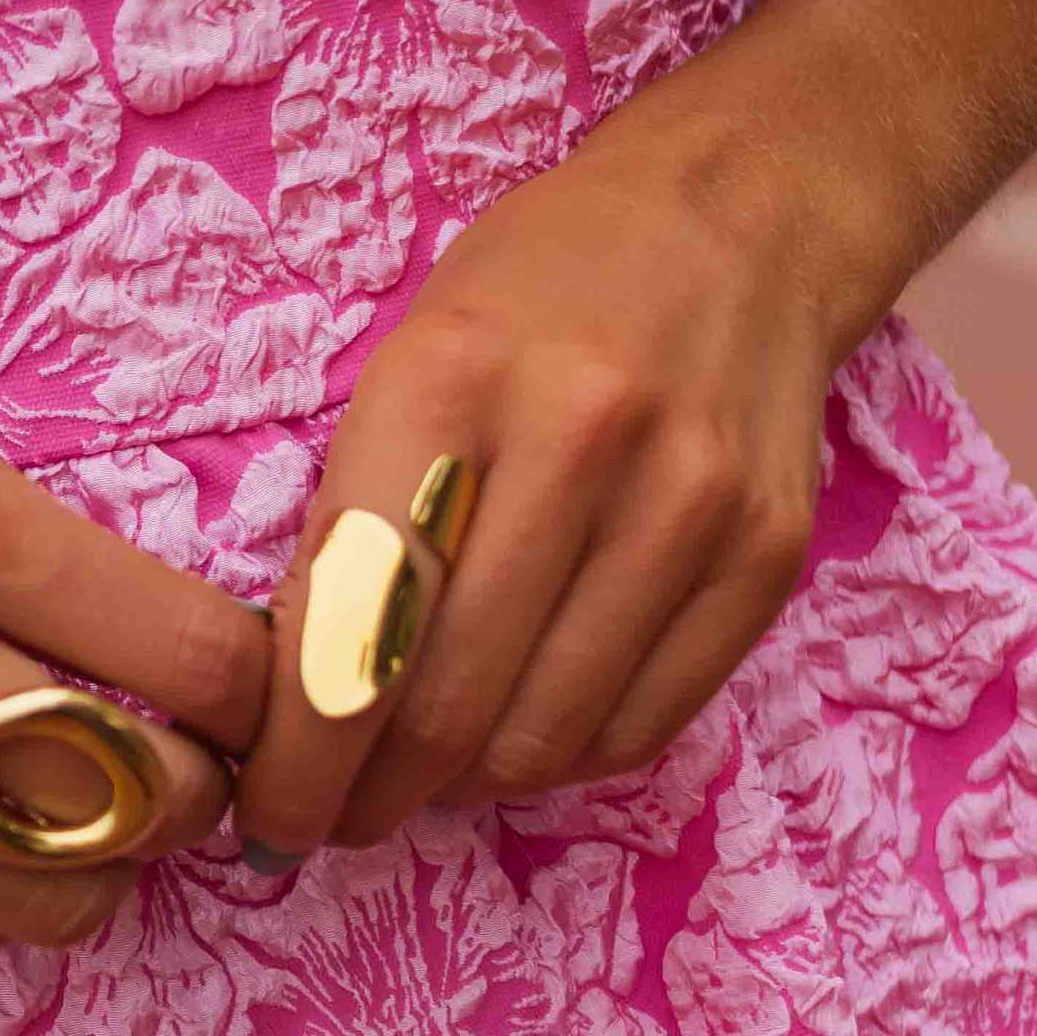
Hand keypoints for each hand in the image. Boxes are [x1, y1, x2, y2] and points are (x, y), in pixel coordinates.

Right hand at [0, 374, 270, 983]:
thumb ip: (28, 560)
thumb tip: (189, 677)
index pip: (190, 654)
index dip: (256, 699)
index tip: (244, 706)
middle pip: (142, 795)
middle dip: (188, 800)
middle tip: (168, 779)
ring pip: (50, 896)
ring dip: (90, 878)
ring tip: (59, 829)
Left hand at [230, 97, 866, 862]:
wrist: (734, 219)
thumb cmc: (535, 292)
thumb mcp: (406, 355)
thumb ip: (357, 519)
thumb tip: (300, 707)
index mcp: (451, 378)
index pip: (354, 625)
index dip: (302, 755)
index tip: (271, 810)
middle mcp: (580, 437)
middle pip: (451, 702)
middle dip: (373, 793)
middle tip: (337, 816)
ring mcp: (690, 501)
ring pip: (549, 734)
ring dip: (468, 788)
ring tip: (427, 777)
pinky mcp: (766, 553)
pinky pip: (644, 723)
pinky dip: (565, 758)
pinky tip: (523, 737)